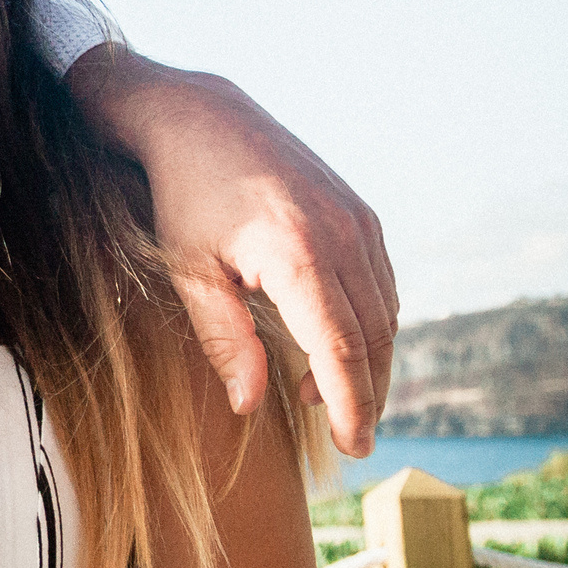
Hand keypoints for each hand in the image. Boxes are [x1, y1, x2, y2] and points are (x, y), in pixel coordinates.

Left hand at [68, 49, 398, 456]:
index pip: (343, 351)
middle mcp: (343, 235)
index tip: (353, 447)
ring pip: (385, 313)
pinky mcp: (361, 213)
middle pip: (375, 338)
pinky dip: (369, 324)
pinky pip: (380, 284)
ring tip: (324, 398)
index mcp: (299, 255)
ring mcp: (359, 221)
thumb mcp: (188, 272)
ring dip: (368, 362)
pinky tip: (332, 347)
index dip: (352, 405)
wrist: (202, 119)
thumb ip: (224, 340)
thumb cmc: (183, 198)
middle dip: (367, 394)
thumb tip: (250, 406)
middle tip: (349, 440)